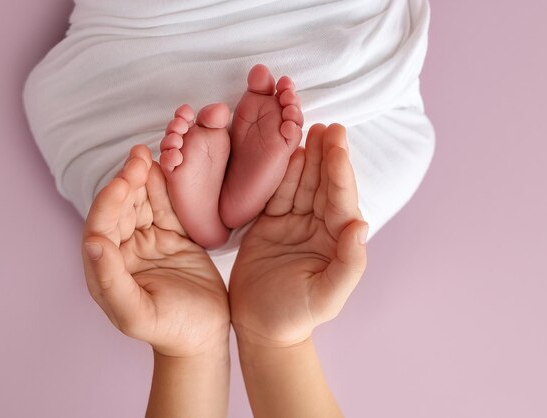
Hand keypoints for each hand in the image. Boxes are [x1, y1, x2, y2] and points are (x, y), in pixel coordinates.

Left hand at [81, 145, 229, 356]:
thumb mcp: (137, 313)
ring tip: (150, 154)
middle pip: (122, 208)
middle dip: (128, 180)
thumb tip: (93, 244)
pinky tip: (168, 169)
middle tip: (139, 156)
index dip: (109, 202)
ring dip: (145, 179)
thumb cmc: (170, 331)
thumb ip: (111, 280)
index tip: (122, 180)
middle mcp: (124, 251)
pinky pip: (169, 208)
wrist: (205, 336)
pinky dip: (168, 189)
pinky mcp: (174, 237)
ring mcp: (149, 242)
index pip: (101, 227)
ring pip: (144, 203)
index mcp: (107, 269)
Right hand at [229, 124, 368, 347]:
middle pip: (323, 185)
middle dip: (325, 156)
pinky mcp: (269, 225)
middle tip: (326, 126)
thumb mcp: (327, 296)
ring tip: (305, 130)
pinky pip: (276, 195)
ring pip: (300, 185)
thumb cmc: (295, 317)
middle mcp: (317, 228)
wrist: (260, 327)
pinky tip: (283, 154)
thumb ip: (349, 263)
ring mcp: (293, 224)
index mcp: (335, 241)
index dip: (339, 170)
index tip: (337, 141)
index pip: (340, 199)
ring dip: (304, 159)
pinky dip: (279, 175)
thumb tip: (361, 224)